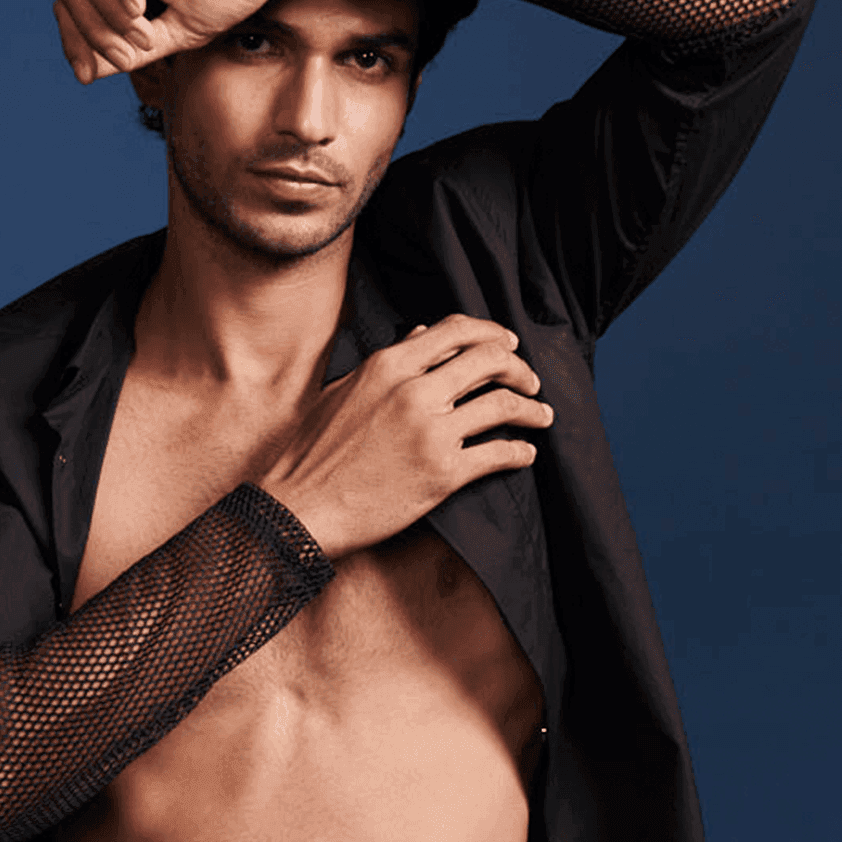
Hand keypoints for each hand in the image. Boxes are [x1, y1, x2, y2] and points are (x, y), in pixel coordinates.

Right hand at [258, 317, 553, 561]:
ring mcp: (431, 432)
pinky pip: (499, 454)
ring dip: (531, 410)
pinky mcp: (443, 474)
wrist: (300, 509)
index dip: (493, 334)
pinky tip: (525, 454)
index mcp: (390, 365)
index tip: (509, 345)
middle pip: (491, 361)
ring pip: (503, 406)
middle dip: (520, 369)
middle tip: (531, 383)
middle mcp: (415, 391)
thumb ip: (386, 363)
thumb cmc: (312, 454)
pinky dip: (520, 451)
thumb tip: (419, 335)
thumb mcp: (343, 392)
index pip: (457, 332)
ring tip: (541, 417)